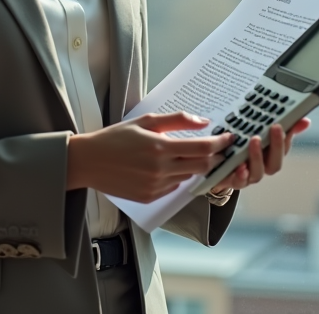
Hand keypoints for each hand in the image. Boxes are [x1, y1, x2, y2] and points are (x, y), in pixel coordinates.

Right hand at [67, 112, 234, 203]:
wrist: (88, 162)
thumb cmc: (115, 138)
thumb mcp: (145, 121)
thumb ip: (177, 120)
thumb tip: (203, 122)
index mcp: (160, 147)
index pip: (203, 148)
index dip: (220, 143)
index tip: (229, 138)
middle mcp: (161, 170)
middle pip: (202, 166)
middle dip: (214, 158)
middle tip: (217, 149)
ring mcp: (156, 186)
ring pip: (189, 177)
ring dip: (193, 166)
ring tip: (185, 155)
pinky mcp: (150, 197)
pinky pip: (174, 188)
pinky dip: (176, 177)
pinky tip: (166, 167)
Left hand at [208, 117, 309, 195]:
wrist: (216, 162)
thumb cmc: (239, 145)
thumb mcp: (255, 129)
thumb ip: (280, 125)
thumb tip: (305, 121)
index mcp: (269, 154)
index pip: (284, 148)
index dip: (286, 138)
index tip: (284, 124)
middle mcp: (262, 166)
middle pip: (275, 163)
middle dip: (277, 146)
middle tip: (275, 128)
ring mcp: (249, 175)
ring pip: (258, 173)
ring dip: (258, 157)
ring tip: (254, 141)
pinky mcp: (234, 181)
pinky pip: (240, 182)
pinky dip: (241, 175)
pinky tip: (240, 167)